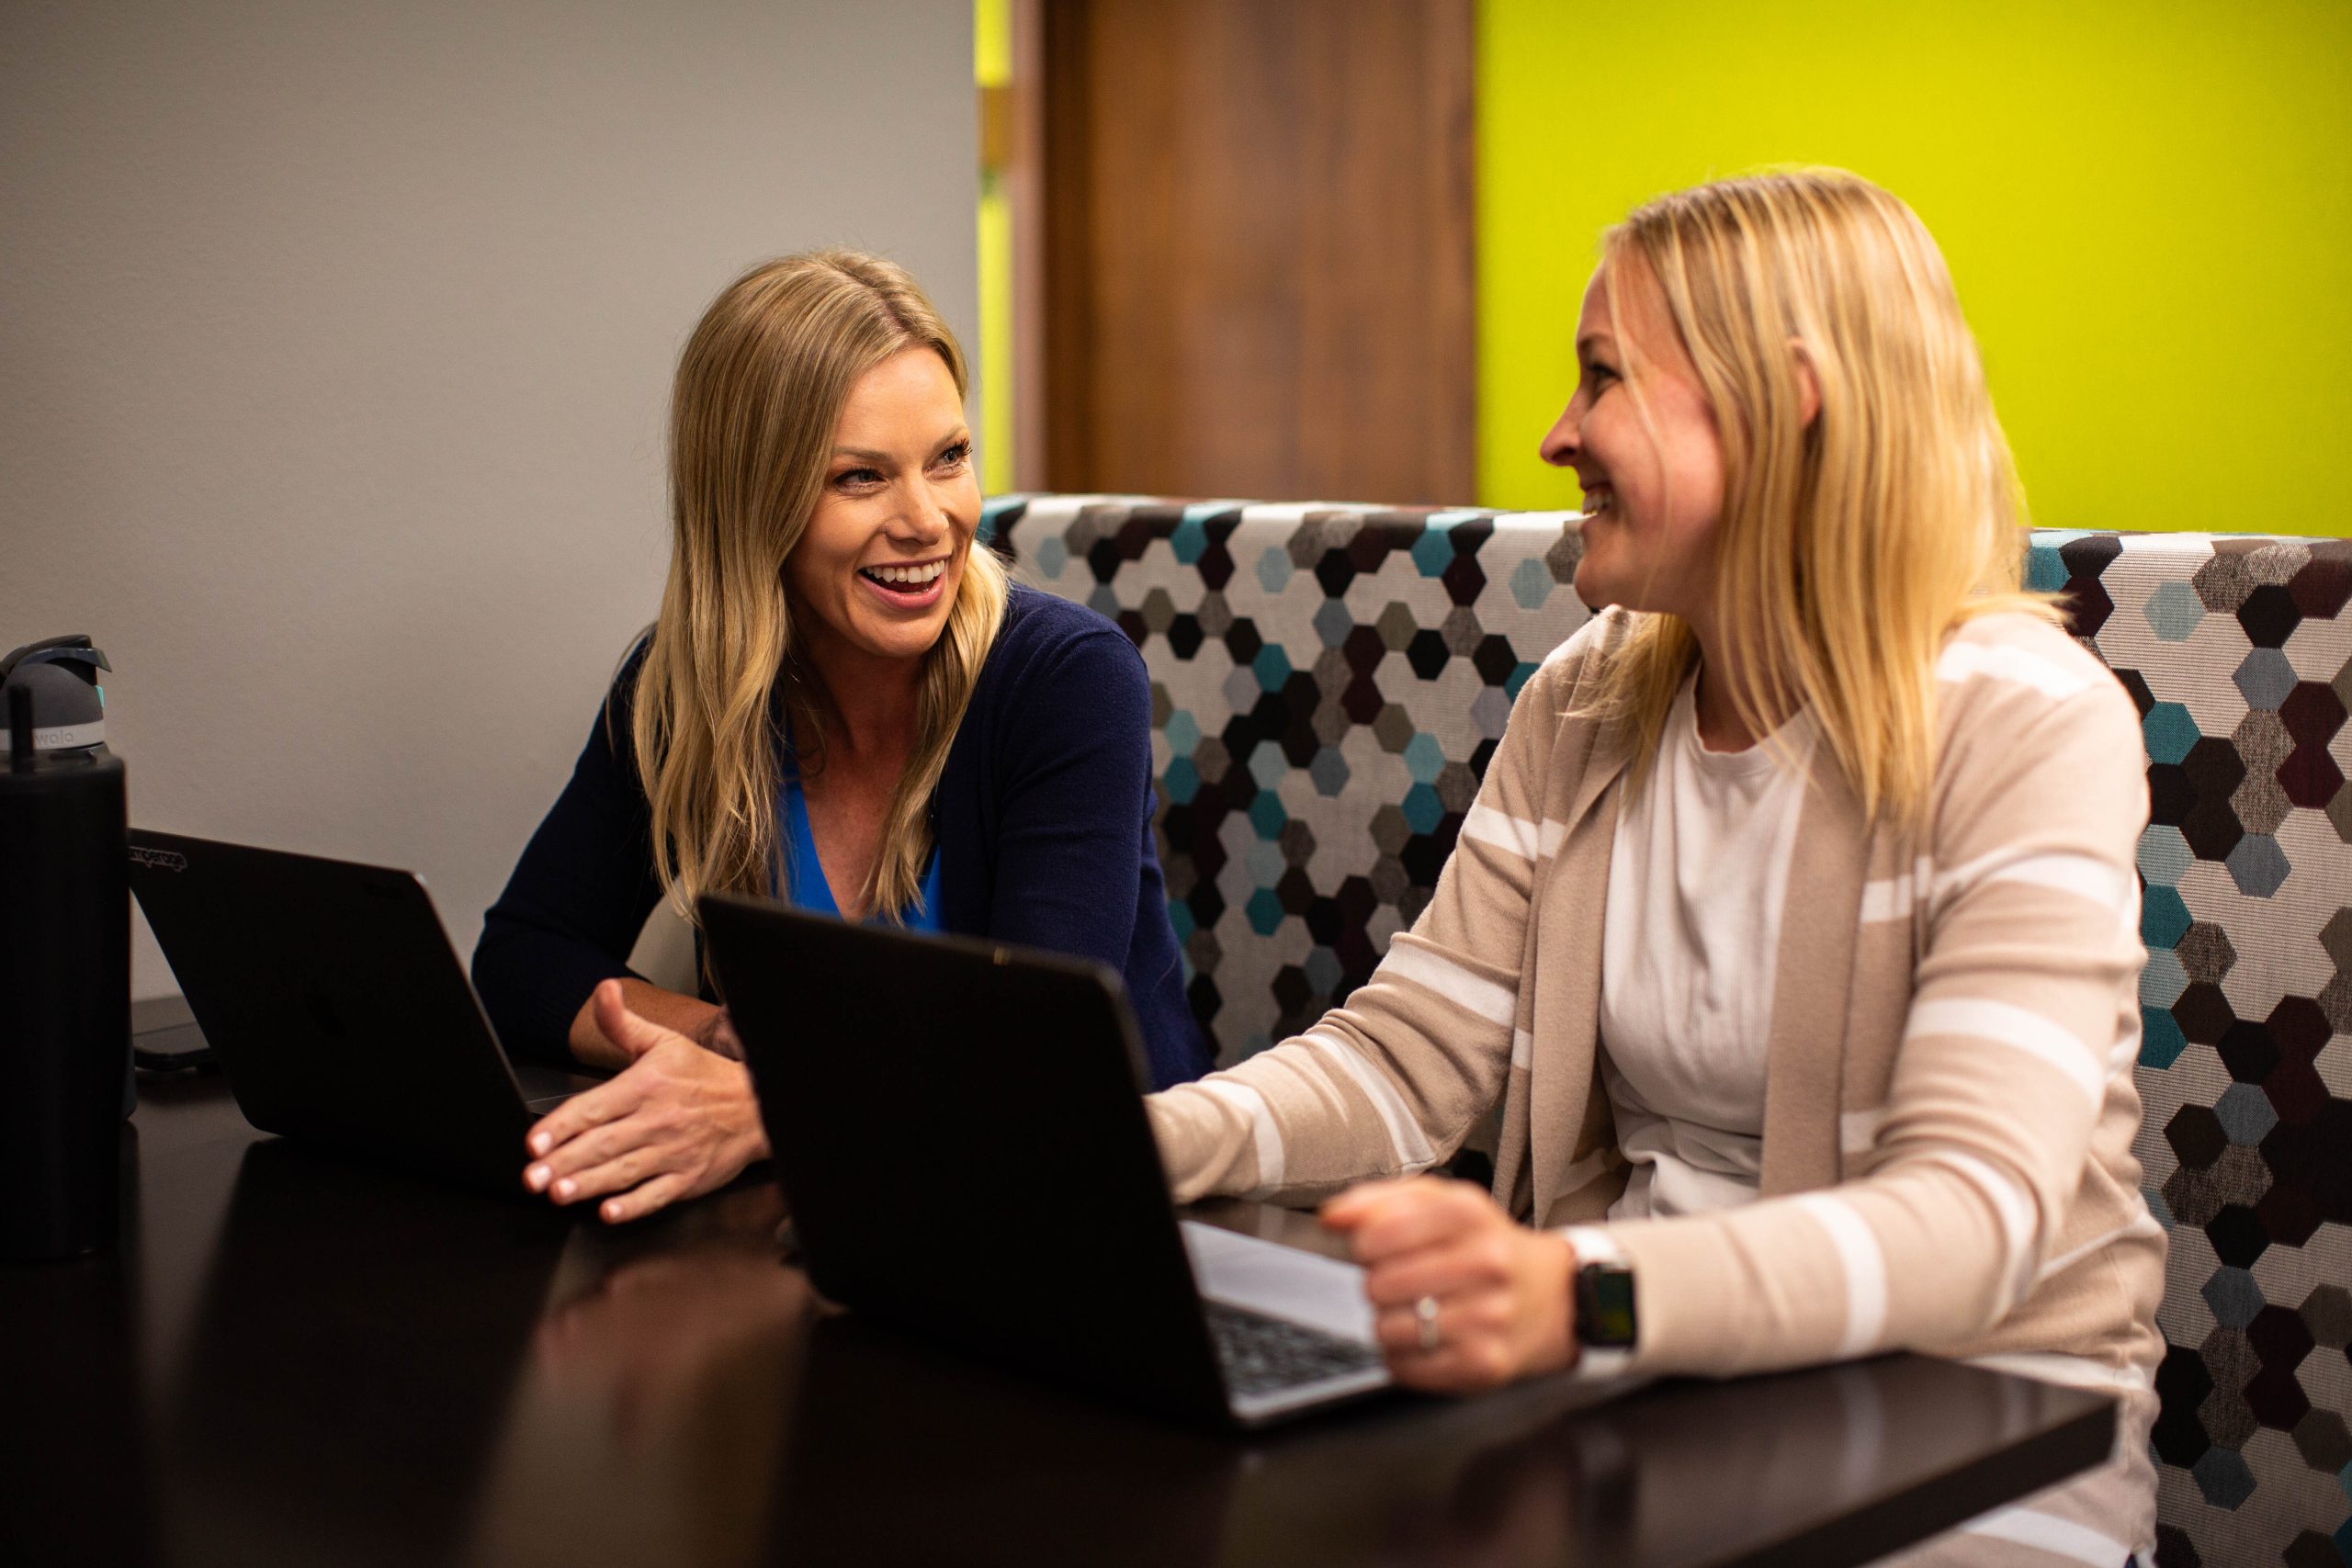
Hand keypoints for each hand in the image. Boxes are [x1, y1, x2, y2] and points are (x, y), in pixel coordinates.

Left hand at [524, 980, 770, 1223]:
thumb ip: (623, 1023)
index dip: (562, 1125)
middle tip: (533, 1177)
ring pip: (624, 1170)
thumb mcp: (664, 1042)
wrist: (758, 1105)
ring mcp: (674, 1151)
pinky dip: (633, 1205)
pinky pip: (657, 1195)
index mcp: (646, 1085)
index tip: (535, 1142)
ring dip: (590, 1184)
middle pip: (603, 1143)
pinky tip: (609, 1212)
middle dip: (565, 1161)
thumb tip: (603, 990)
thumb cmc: (705, 1076)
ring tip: (559, 1194)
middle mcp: (658, 1119)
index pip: (595, 1107)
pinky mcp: (688, 1178)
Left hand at [1320, 1176, 1577, 1391]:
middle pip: (1378, 1285)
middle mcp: (1485, 1263)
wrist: (1551, 1296)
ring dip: (1388, 1322)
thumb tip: (1332, 1216)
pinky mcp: (1484, 1364)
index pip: (1377, 1235)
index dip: (1364, 1246)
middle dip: (1377, 1285)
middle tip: (1399, 1282)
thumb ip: (1379, 1201)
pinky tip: (1424, 1338)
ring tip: (1414, 1310)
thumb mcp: (1440, 1203)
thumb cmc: (1482, 1245)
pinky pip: (1406, 1367)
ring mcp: (1489, 1317)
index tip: (1377, 1249)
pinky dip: (1401, 1356)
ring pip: (1388, 1330)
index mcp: (1467, 1214)